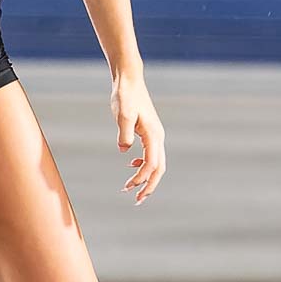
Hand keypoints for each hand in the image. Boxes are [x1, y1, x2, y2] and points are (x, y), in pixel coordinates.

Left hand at [111, 73, 165, 205]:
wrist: (130, 80)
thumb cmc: (125, 96)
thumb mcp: (122, 114)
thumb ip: (124, 133)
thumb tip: (125, 151)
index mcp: (153, 135)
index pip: (151, 164)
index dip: (142, 179)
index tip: (128, 187)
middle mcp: (158, 137)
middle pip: (159, 168)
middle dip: (149, 186)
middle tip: (137, 200)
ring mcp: (155, 135)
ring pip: (156, 163)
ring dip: (146, 177)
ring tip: (133, 188)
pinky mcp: (149, 132)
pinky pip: (151, 154)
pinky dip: (144, 165)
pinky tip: (132, 166)